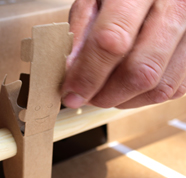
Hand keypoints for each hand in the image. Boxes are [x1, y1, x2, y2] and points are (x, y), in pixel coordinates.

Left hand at [62, 0, 185, 108]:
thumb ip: (80, 31)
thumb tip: (71, 72)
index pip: (112, 41)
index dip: (88, 74)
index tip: (71, 94)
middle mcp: (174, 9)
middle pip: (140, 71)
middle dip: (106, 95)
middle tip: (85, 98)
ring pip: (159, 87)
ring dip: (123, 100)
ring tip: (102, 93)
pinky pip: (171, 89)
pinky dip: (142, 97)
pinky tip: (124, 89)